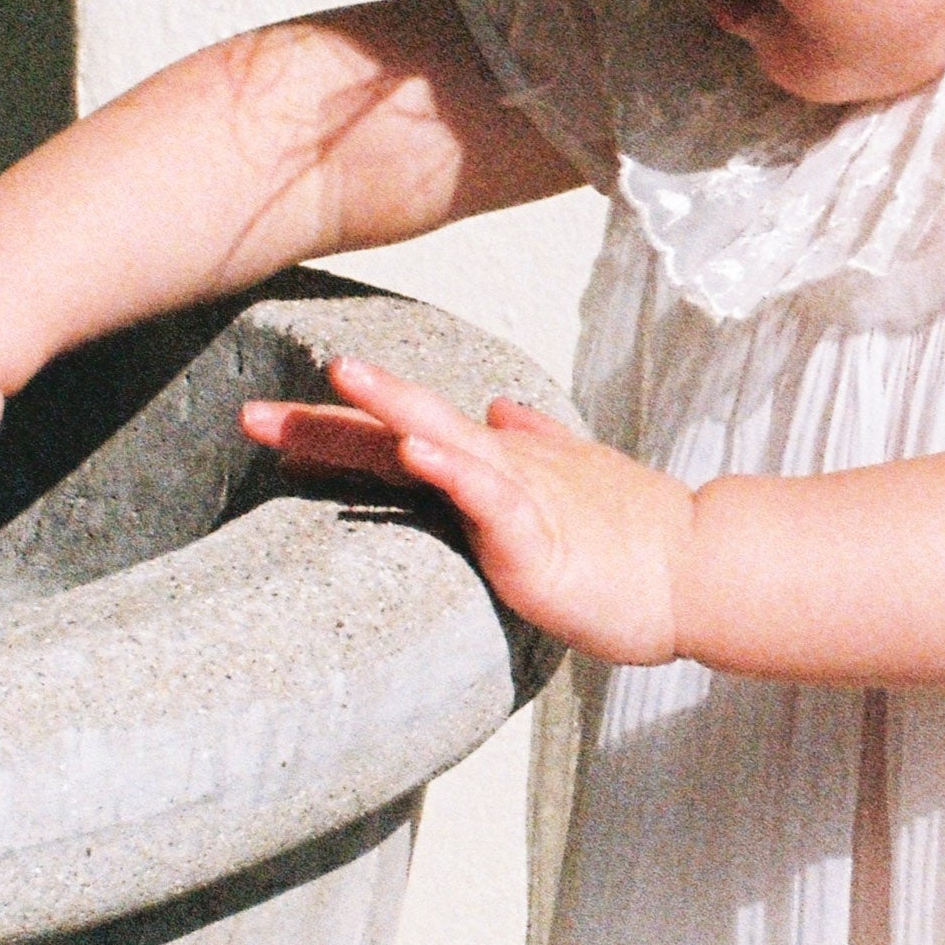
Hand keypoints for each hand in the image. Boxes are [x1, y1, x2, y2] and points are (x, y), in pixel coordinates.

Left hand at [242, 353, 697, 665]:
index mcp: (490, 468)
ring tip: (340, 377)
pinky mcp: (539, 534)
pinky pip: (490, 495)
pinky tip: (416, 447)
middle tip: (247, 415)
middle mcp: (495, 468)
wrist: (697, 568)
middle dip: (322, 423)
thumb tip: (499, 412)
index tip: (269, 426)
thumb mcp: (567, 486)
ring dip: (388, 409)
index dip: (334, 429)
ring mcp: (518, 495)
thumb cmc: (632, 537)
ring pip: (442, 441)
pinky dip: (452, 466)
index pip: (398, 440)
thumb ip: (531, 447)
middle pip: (397, 433)